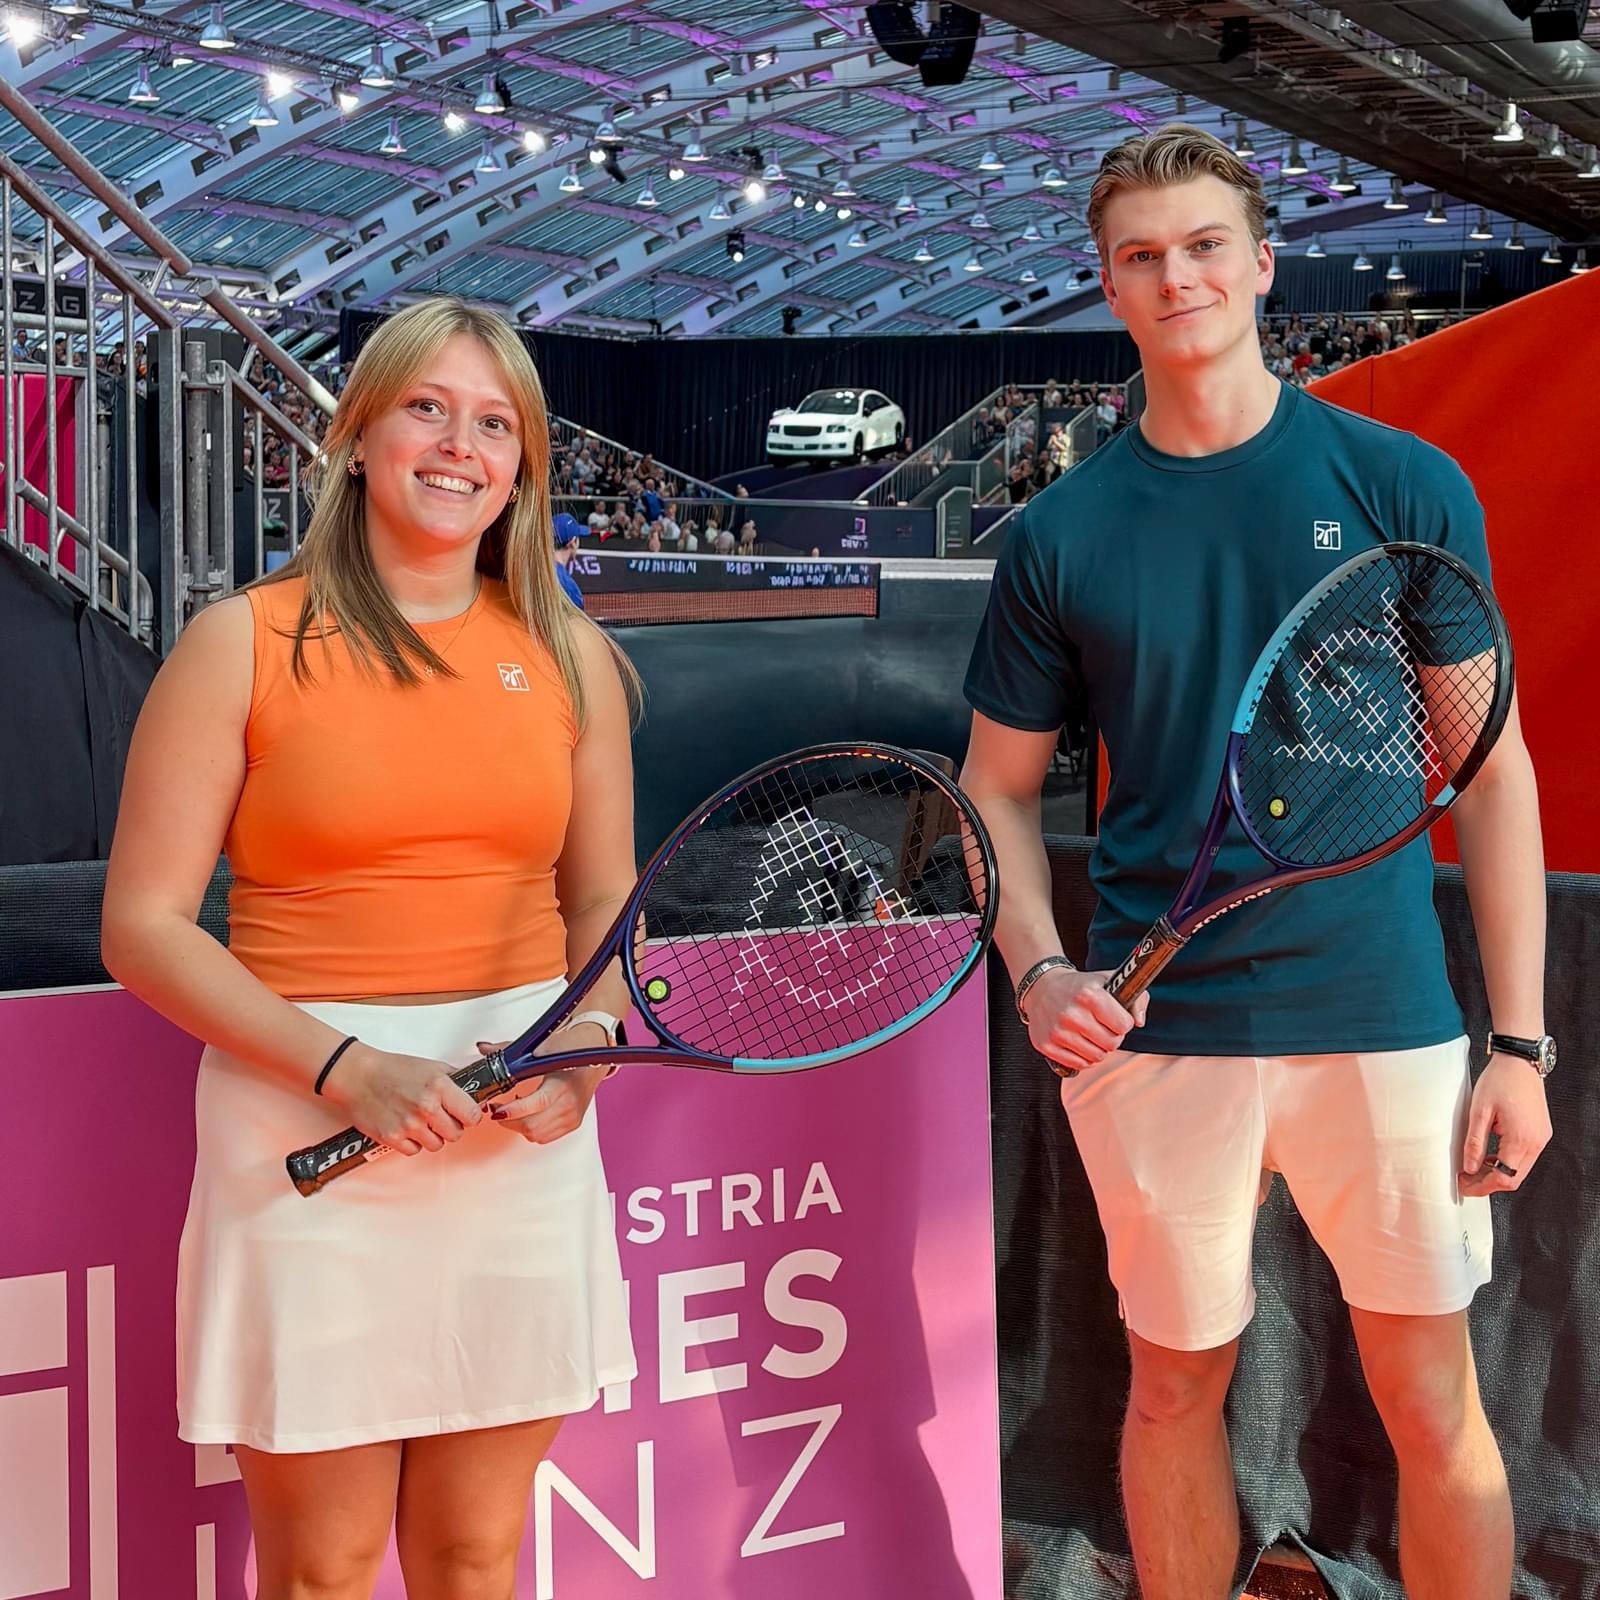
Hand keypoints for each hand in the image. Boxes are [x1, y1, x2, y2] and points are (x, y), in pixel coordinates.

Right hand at [320, 1042, 483, 1156]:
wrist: (358, 1076)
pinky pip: (415, 1151)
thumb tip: (474, 1093)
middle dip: (451, 1126)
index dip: (470, 1115)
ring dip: (432, 1136)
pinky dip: (413, 1143)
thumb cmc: (392, 1069)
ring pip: (437, 1145)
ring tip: (422, 1121)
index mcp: (439, 1087)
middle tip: (441, 1117)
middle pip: (456, 1134)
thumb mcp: (431, 1067)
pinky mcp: (393, 1138)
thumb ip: (455, 1080)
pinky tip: (408, 1128)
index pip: (472, 1114)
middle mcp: (427, 1108)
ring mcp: (409, 1125)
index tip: (466, 1114)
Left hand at [475, 1023, 612, 1144]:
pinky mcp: (573, 1124)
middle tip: (496, 1108)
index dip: (513, 1111)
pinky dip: (531, 1130)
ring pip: (535, 1135)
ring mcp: (572, 1117)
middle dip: (508, 1120)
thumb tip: (484, 1048)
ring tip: (512, 1110)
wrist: (595, 1052)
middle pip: (532, 1125)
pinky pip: (544, 1137)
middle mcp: (570, 1104)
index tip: (495, 1109)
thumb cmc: (571, 1048)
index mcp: (563, 1084)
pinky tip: (528, 1114)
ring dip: (518, 1126)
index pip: (537, 1104)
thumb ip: (509, 1049)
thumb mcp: (540, 1046)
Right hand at [1024, 968, 1148, 1076]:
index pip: (1124, 1025)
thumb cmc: (1079, 987)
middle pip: (1112, 1044)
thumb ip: (1135, 997)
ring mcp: (1057, 1032)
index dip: (1123, 1022)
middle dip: (1112, 1036)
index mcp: (1089, 995)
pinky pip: (1079, 1065)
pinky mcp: (1047, 1045)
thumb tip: (1139, 1022)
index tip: (1115, 1017)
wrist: (1041, 988)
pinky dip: (1083, 1056)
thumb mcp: (1108, 981)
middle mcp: (1072, 1014)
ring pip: (1097, 1057)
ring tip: (1089, 1033)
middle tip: (1102, 1026)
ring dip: (1097, 1048)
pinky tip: (1078, 1041)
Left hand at [1459, 1054, 1552, 1195]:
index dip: (1481, 1186)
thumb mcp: (1478, 1111)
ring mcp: (1541, 1138)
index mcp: (1521, 1139)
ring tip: (1474, 1167)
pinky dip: (1507, 1161)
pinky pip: (1525, 1157)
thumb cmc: (1499, 1081)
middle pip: (1514, 1178)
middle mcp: (1536, 1143)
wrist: (1519, 1062)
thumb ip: (1474, 1143)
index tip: (1464, 1185)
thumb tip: (1469, 1168)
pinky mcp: (1540, 1132)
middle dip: (1489, 1184)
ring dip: (1498, 1173)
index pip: (1503, 1178)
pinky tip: (1490, 1155)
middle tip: (1467, 1179)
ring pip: (1520, 1170)